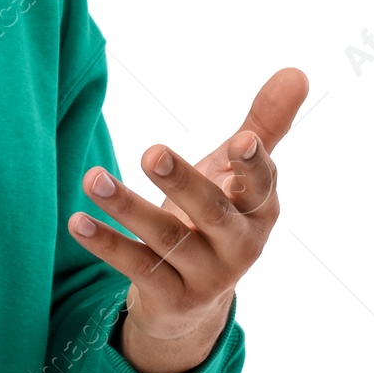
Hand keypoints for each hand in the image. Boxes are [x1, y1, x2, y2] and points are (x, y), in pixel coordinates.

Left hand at [66, 67, 308, 372]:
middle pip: (211, 212)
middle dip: (182, 182)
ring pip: (166, 239)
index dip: (252, 165)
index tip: (240, 140)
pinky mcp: (172, 297)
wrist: (194, 301)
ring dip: (128, 208)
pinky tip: (76, 221)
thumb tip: (297, 71)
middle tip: (150, 152)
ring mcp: (206, 275)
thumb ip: (263, 126)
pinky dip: (106, 245)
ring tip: (93, 178)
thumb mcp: (238, 174)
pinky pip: (136, 268)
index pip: (261, 185)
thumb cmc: (217, 216)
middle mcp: (239, 245)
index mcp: (259, 210)